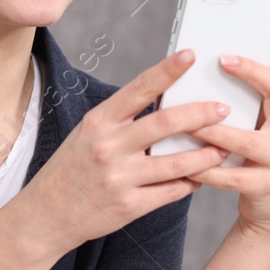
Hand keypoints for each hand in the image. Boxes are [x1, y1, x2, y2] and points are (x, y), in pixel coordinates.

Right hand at [20, 48, 230, 254]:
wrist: (46, 214)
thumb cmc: (71, 169)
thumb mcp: (88, 134)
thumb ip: (122, 120)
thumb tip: (165, 104)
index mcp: (98, 122)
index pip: (139, 89)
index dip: (167, 71)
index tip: (190, 55)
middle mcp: (108, 147)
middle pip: (165, 124)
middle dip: (200, 114)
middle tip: (222, 109)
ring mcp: (119, 178)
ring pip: (176, 163)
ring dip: (206, 155)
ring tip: (223, 148)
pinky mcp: (129, 206)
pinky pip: (171, 192)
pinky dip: (191, 183)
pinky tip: (202, 177)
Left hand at [184, 6, 269, 245]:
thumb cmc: (249, 157)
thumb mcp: (246, 124)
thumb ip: (230, 101)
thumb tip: (195, 69)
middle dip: (251, 73)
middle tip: (223, 60)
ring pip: (248, 140)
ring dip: (217, 131)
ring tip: (190, 123)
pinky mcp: (266, 185)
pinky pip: (234, 177)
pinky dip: (208, 171)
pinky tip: (188, 166)